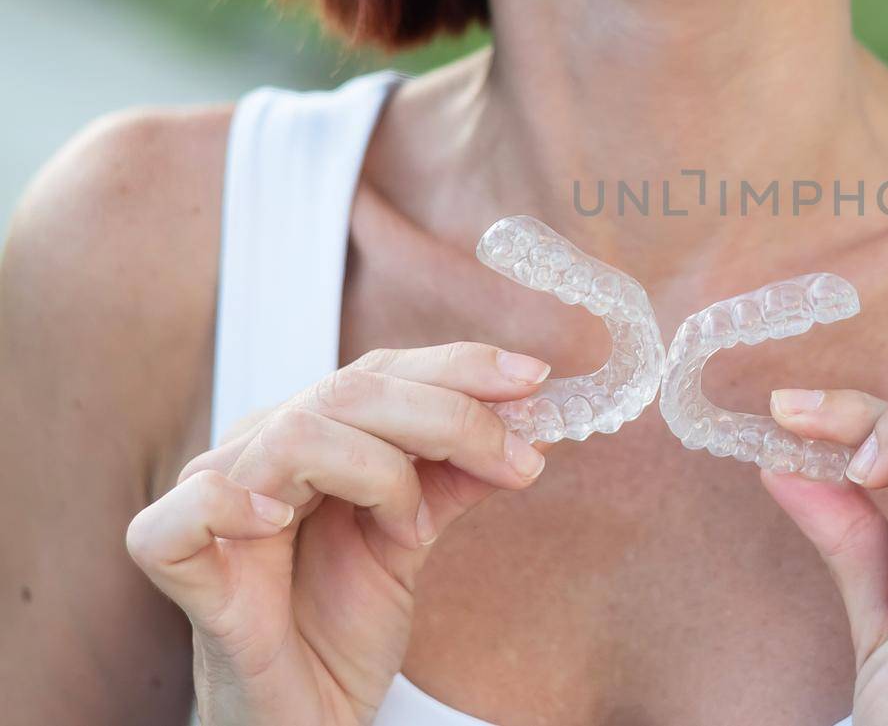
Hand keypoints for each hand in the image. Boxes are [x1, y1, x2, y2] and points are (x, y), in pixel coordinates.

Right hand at [125, 343, 551, 724]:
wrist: (306, 717)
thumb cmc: (341, 627)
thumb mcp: (413, 537)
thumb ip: (456, 476)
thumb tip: (527, 418)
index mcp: (312, 435)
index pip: (381, 370)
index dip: (459, 367)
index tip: (534, 380)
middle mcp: (260, 453)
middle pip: (349, 391)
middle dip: (450, 417)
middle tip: (516, 459)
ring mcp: (216, 505)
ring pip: (294, 435)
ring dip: (380, 471)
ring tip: (412, 530)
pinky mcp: (182, 565)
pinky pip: (189, 509)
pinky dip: (237, 502)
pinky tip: (281, 522)